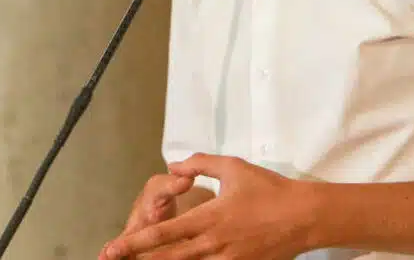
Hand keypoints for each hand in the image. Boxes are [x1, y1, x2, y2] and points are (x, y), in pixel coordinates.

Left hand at [99, 154, 316, 259]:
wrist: (302, 216)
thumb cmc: (268, 189)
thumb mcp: (233, 167)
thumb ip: (201, 163)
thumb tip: (174, 166)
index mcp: (209, 217)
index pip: (165, 233)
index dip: (136, 242)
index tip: (112, 248)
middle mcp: (213, 244)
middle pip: (168, 259)